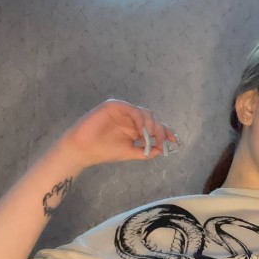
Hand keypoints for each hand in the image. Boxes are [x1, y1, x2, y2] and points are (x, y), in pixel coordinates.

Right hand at [58, 99, 178, 168]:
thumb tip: (162, 150)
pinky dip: (140, 119)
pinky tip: (141, 130)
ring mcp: (123, 111)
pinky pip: (132, 109)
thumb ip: (146, 151)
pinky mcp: (114, 105)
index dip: (165, 132)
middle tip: (161, 141)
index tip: (174, 141)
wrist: (84, 149)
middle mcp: (131, 119)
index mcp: (135, 129)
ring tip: (149, 137)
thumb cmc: (104, 151)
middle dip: (160, 130)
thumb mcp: (130, 152)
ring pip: (145, 113)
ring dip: (151, 125)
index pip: (154, 127)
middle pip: (152, 120)